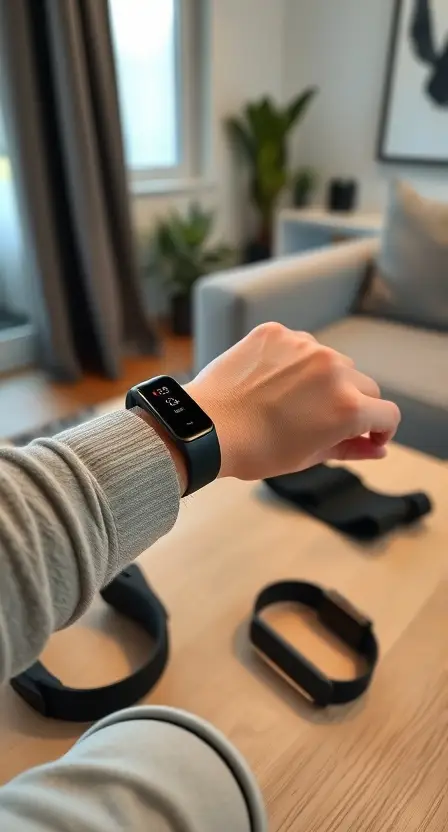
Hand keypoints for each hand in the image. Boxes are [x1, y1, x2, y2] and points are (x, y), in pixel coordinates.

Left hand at [186, 322, 400, 480]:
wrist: (206, 426)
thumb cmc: (256, 450)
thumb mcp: (309, 457)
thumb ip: (350, 448)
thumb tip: (376, 447)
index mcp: (349, 407)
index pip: (388, 413)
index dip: (380, 429)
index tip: (367, 436)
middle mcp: (334, 369)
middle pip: (364, 384)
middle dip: (353, 403)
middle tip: (324, 419)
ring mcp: (305, 346)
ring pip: (331, 361)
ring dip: (323, 378)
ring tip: (291, 399)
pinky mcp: (277, 332)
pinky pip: (299, 344)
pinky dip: (292, 361)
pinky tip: (271, 381)